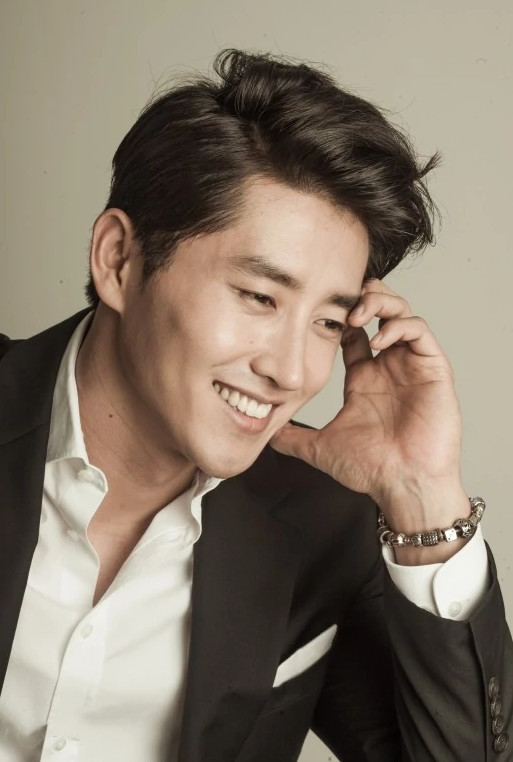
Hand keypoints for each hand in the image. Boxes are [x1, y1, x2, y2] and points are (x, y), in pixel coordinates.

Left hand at [269, 278, 468, 538]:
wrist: (402, 487)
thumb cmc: (371, 470)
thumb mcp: (319, 447)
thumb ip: (293, 438)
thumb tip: (264, 434)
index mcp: (364, 378)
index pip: (353, 332)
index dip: (337, 317)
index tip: (317, 316)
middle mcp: (388, 367)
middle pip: (381, 313)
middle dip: (363, 298)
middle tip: (342, 304)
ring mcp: (411, 367)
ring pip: (402, 313)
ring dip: (381, 303)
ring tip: (358, 312)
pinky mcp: (433, 371)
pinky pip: (420, 332)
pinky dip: (399, 326)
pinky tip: (377, 341)